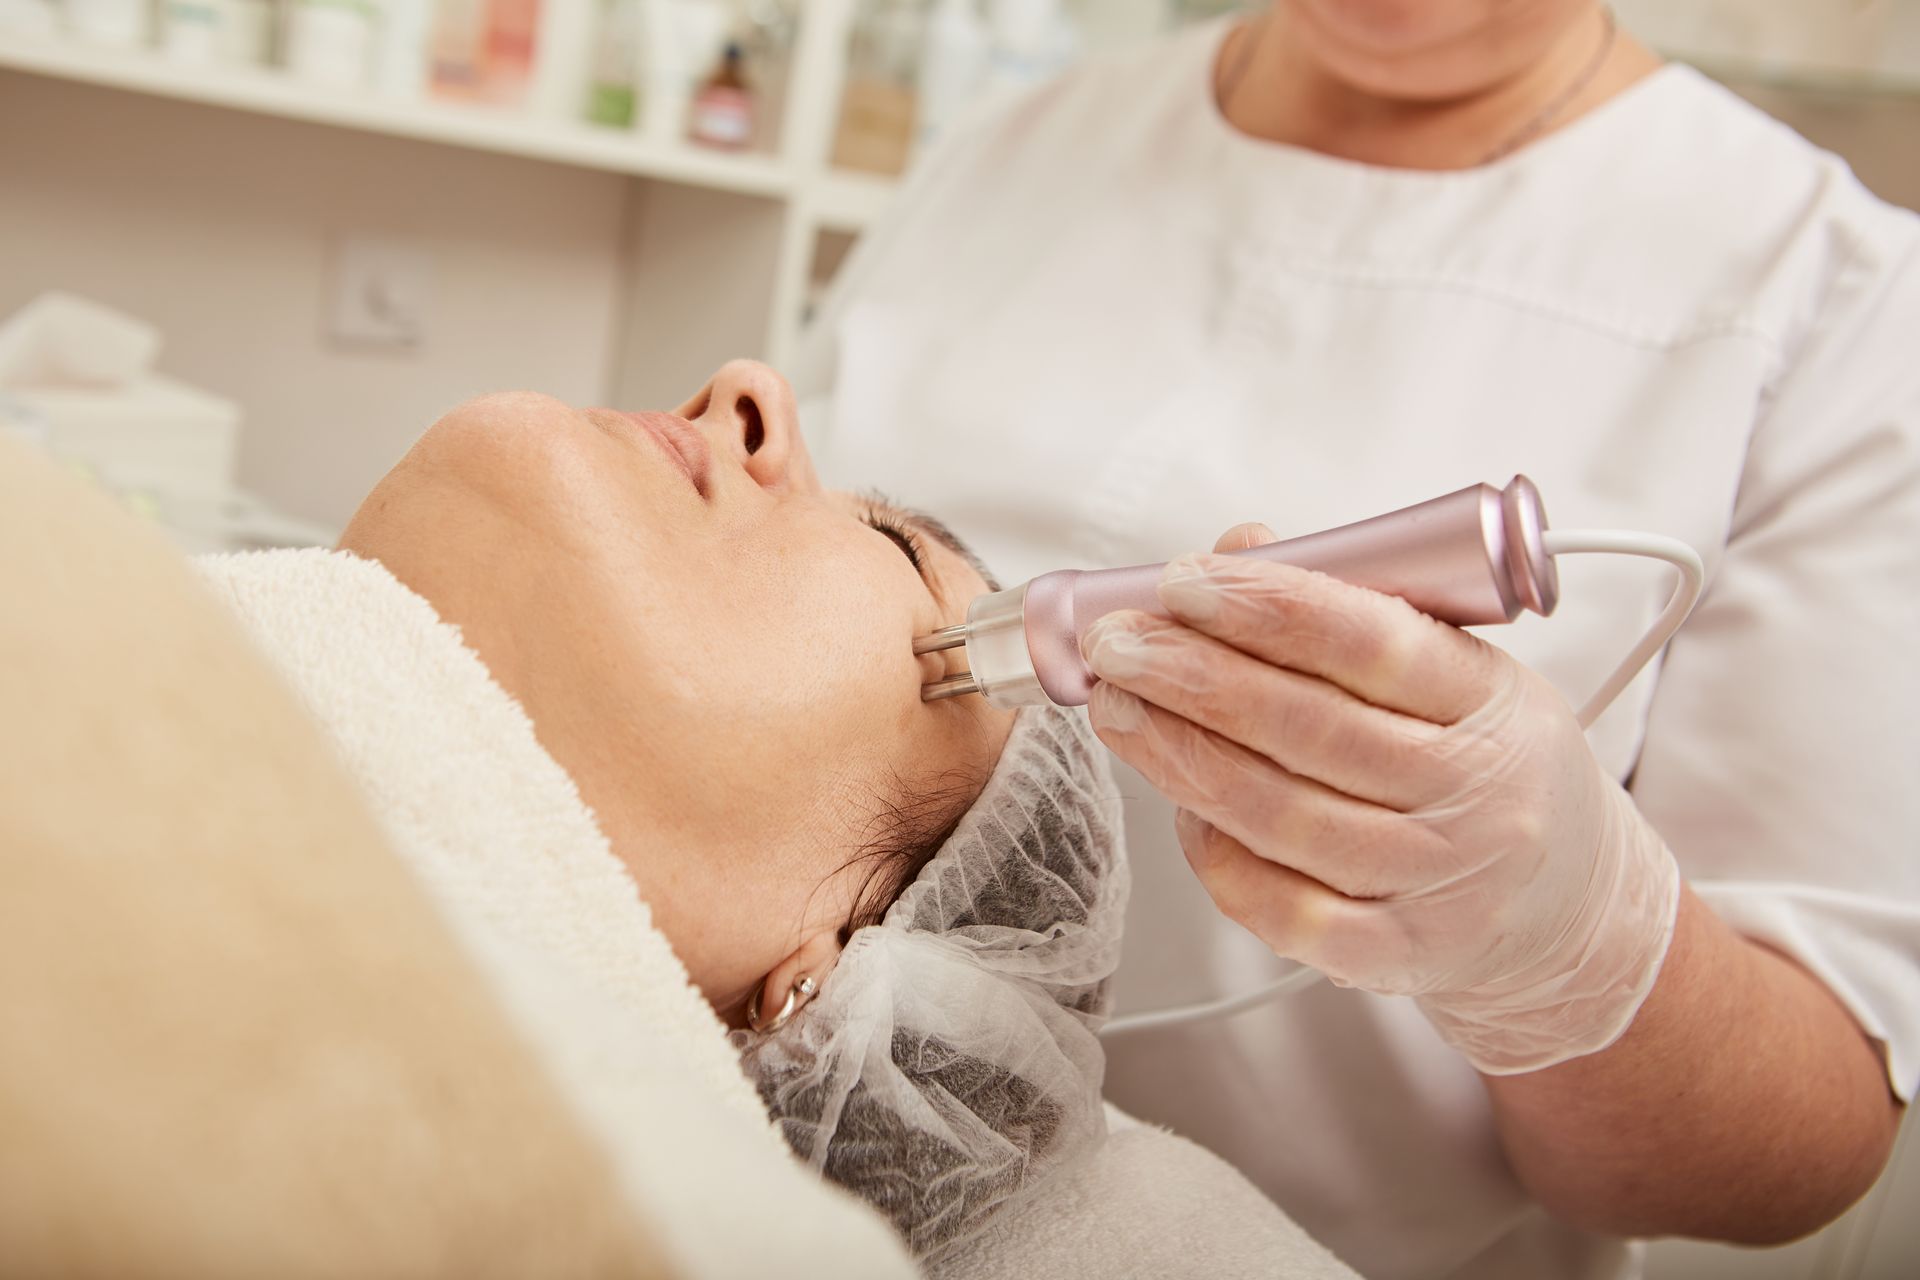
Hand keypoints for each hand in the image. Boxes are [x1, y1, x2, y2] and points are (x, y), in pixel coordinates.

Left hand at [1082, 527, 1679, 1073]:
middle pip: (1309, 730)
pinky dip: (1216, 855)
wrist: (1569, 909)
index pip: (1374, 643)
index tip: (1183, 580)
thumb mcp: (1458, 669)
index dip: (1269, 607)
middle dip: (1193, 676)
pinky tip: (1177, 808)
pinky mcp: (1394, 957)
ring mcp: (1436, 884)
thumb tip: (1240, 550)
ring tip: (1117, 706)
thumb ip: (1351, 605)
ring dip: (1179, 755)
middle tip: (1115, 642)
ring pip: (1281, 816)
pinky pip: (1281, 909)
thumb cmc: (1487, 765)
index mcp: (1492, 703)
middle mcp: (1473, 798)